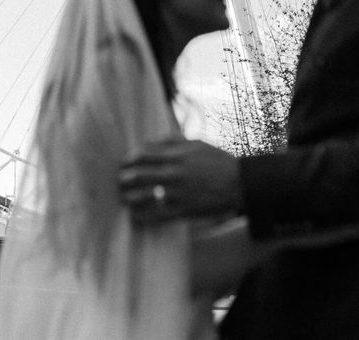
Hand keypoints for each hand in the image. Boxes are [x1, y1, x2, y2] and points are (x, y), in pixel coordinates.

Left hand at [119, 140, 241, 223]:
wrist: (239, 183)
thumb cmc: (217, 160)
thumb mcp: (196, 143)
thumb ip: (172, 141)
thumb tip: (151, 141)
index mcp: (176, 155)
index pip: (142, 155)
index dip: (128, 160)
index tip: (124, 164)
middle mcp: (174, 173)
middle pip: (137, 175)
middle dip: (124, 178)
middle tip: (119, 181)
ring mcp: (177, 193)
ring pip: (142, 197)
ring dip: (129, 197)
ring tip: (124, 198)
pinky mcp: (183, 210)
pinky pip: (156, 216)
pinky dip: (142, 217)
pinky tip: (134, 216)